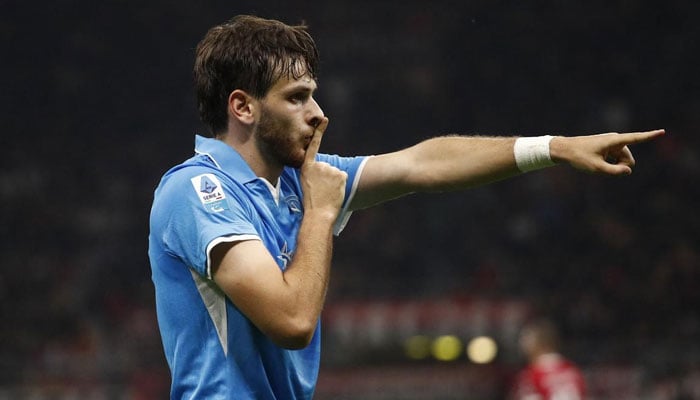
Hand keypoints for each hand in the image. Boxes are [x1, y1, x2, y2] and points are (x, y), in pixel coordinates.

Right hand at [300, 117, 347, 218]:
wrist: (319, 213)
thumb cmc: (311, 203)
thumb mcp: (307, 184)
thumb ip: (315, 174)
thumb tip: (327, 170)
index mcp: (307, 168)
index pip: (313, 146)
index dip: (320, 132)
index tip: (324, 120)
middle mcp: (319, 165)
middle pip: (327, 167)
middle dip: (327, 177)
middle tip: (322, 190)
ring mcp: (330, 169)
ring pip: (336, 174)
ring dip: (334, 182)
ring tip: (327, 193)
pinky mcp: (341, 175)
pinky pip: (343, 178)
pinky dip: (341, 185)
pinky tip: (335, 192)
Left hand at [550, 129, 664, 174]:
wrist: (564, 150)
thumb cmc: (579, 157)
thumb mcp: (597, 168)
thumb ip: (614, 171)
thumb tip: (628, 171)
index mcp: (614, 141)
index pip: (636, 138)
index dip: (650, 136)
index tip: (662, 131)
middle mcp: (615, 140)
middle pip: (628, 159)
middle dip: (622, 167)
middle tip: (604, 169)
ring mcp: (611, 143)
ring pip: (622, 160)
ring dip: (615, 166)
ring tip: (598, 165)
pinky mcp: (607, 147)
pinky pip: (615, 159)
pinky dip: (610, 164)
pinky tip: (597, 164)